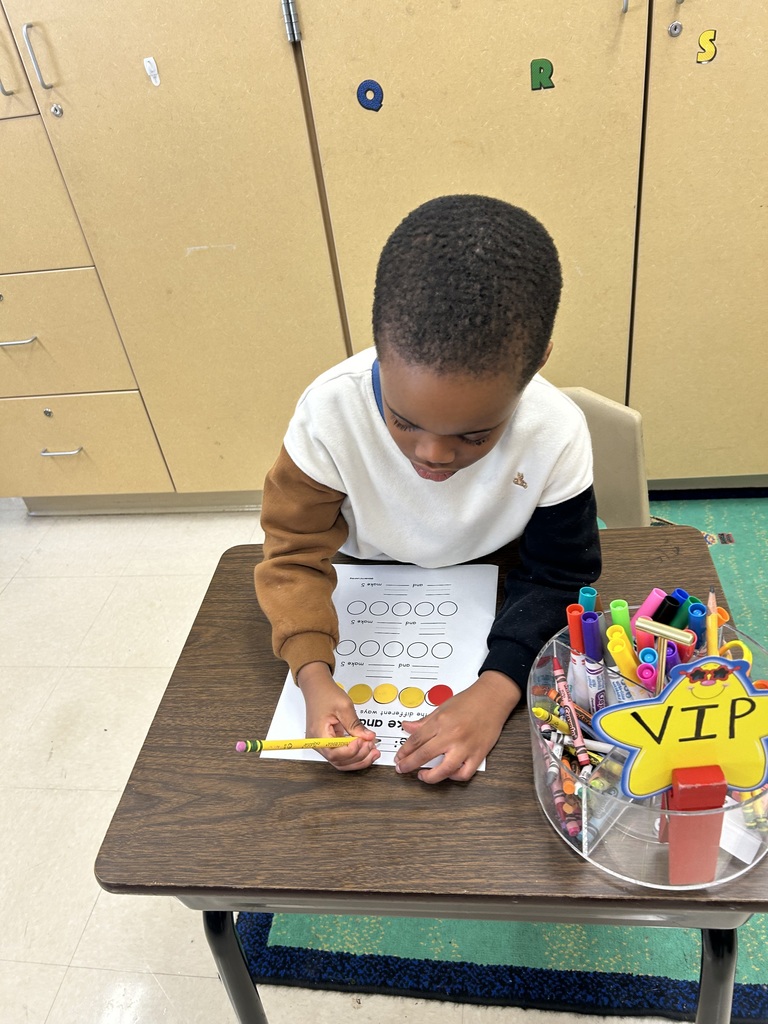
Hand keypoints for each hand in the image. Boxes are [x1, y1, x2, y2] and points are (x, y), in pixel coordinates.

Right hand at [296, 662, 379, 770]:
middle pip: (339, 761)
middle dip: (359, 756)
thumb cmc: (325, 694)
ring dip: (358, 758)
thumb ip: (355, 724)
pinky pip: (342, 754)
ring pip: (341, 761)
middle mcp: (318, 743)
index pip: (335, 753)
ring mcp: (323, 744)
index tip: (363, 741)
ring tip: (373, 750)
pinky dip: (354, 754)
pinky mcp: (329, 742)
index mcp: (318, 734)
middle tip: (372, 745)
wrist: (317, 687)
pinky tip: (366, 749)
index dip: (351, 751)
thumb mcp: (344, 706)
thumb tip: (368, 737)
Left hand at [393, 671, 521, 783]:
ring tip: (422, 776)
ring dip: (430, 777)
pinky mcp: (478, 754)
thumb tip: (407, 726)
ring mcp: (465, 747)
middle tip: (402, 768)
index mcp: (441, 721)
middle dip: (409, 764)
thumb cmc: (469, 700)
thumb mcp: (442, 706)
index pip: (416, 740)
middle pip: (424, 755)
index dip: (404, 751)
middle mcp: (452, 735)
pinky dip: (454, 777)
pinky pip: (464, 773)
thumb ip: (424, 721)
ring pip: (444, 770)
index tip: (399, 757)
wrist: (492, 698)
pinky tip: (447, 774)